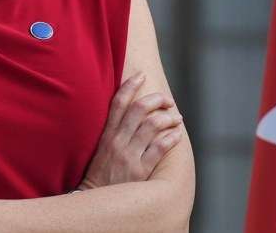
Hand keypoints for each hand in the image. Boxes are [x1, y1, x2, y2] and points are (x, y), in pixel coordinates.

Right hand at [79, 73, 183, 189]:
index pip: (118, 103)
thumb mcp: (102, 148)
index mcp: (107, 134)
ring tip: (177, 118)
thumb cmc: (101, 173)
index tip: (141, 75)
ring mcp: (129, 156)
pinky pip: (160, 148)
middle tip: (168, 100)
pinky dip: (172, 137)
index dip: (130, 86)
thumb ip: (114, 131)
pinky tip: (177, 134)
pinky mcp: (140, 170)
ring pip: (153, 125)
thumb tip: (132, 113)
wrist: (97, 199)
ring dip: (169, 118)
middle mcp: (117, 141)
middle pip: (139, 110)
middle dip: (157, 100)